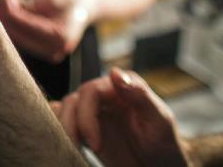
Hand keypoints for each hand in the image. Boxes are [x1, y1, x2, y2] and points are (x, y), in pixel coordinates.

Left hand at [0, 0, 95, 62]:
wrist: (85, 7)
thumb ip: (30, 3)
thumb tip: (6, 4)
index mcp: (62, 36)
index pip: (30, 26)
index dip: (12, 13)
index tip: (1, 0)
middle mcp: (55, 50)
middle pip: (21, 37)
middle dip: (6, 18)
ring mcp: (49, 54)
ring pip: (18, 40)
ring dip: (7, 23)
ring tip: (0, 4)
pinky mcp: (41, 52)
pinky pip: (22, 40)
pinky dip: (13, 27)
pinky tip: (6, 12)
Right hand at [54, 67, 189, 166]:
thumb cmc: (164, 145)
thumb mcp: (159, 121)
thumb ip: (140, 95)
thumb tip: (114, 72)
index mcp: (122, 86)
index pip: (91, 91)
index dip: (86, 115)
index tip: (94, 143)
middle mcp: (105, 94)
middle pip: (74, 100)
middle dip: (73, 125)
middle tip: (86, 150)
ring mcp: (95, 110)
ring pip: (64, 108)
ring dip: (64, 128)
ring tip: (73, 149)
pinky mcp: (86, 126)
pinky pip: (62, 118)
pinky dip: (58, 126)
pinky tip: (64, 141)